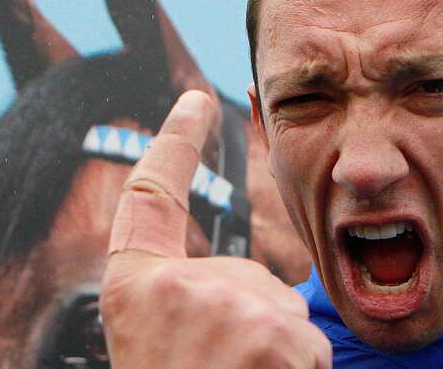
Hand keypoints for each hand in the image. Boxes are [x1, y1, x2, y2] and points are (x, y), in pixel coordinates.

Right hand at [100, 90, 331, 368]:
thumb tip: (242, 285)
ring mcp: (227, 305)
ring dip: (275, 351)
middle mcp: (177, 283)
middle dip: (253, 318)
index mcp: (134, 286)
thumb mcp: (150, 343)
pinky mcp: (274, 332)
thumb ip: (183, 300)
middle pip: (247, 274)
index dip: (174, 142)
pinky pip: (308, 344)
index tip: (196, 99)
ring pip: (282, 312)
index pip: (150, 195)